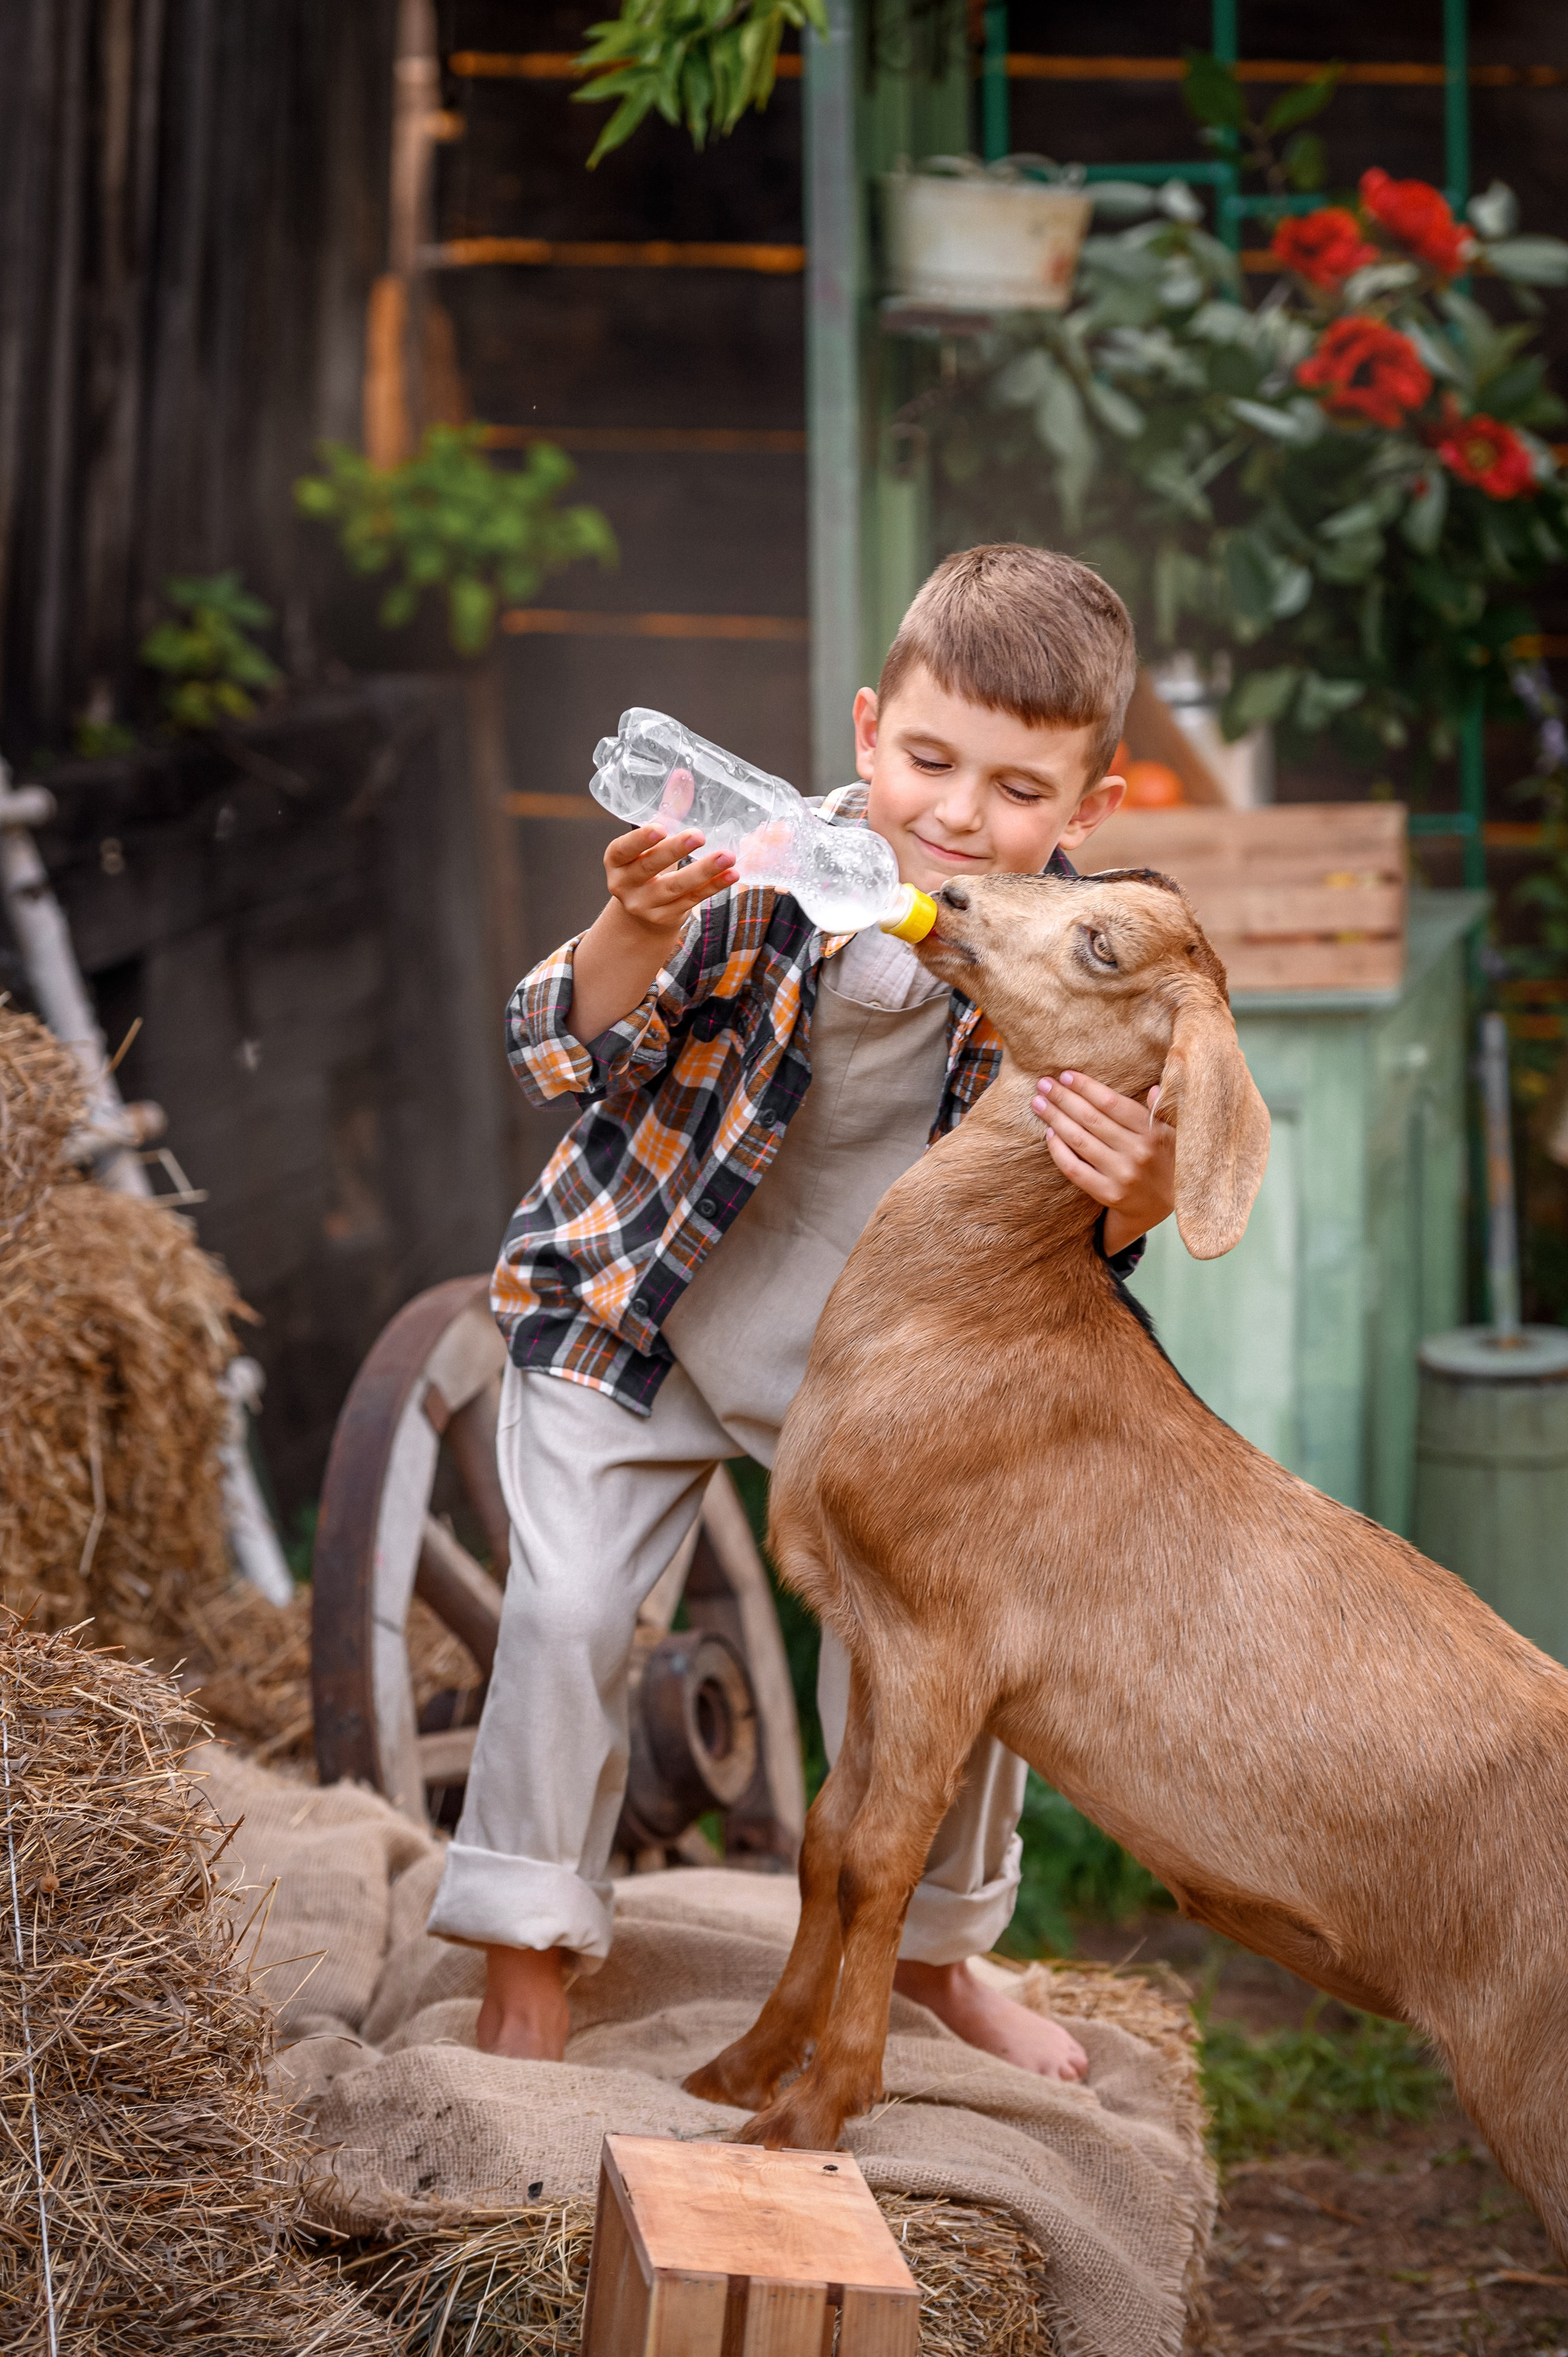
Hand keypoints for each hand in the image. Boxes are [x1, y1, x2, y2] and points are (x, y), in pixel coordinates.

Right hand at [605, 822, 735, 941]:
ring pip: (675, 887)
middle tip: (699, 836)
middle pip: (650, 867)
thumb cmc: (648, 866)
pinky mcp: (664, 918)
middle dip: (675, 851)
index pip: (623, 850)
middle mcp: (624, 885)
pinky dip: (713, 887)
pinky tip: (731, 875)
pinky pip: (692, 900)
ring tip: (727, 856)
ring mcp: (644, 905)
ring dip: (703, 871)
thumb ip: (667, 810)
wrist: (642, 913)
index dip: (640, 840)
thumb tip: (683, 774)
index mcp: (616, 861)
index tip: (660, 828)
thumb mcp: (651, 842)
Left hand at [1032, 1070, 1174, 1256]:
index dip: (1086, 1087)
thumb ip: (1160, 1110)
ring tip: (1039, 1103)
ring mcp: (1121, 1175)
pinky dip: (1058, 1150)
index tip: (1066, 1075)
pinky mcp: (1107, 1193)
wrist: (1159, 1205)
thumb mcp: (1171, 1133)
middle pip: (1091, 1119)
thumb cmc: (1161, 1160)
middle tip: (1044, 1084)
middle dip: (1064, 1098)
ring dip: (1055, 1118)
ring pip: (1079, 1140)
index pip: (1112, 1103)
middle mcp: (1138, 1152)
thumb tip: (1155, 1089)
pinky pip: (1074, 1168)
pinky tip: (1049, 1133)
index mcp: (1153, 1132)